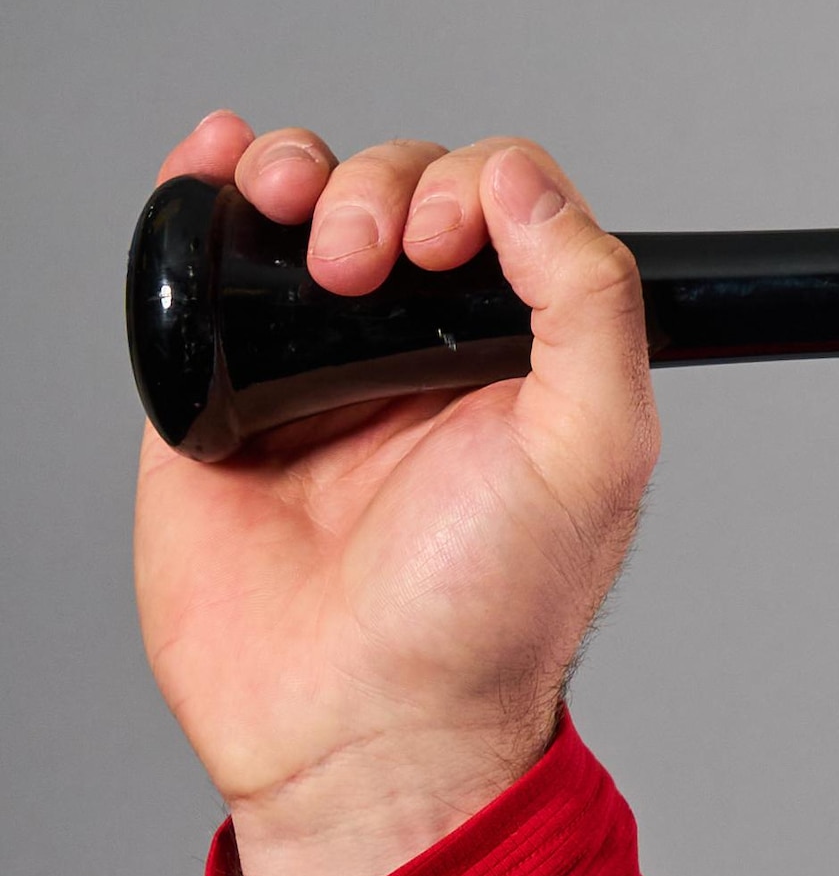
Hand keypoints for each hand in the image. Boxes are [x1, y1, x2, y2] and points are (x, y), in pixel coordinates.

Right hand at [133, 115, 660, 875]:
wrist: (359, 721)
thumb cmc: (490, 609)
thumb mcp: (596, 447)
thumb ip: (591, 303)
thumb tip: (530, 182)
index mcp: (519, 349)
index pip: (504, 201)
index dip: (476, 187)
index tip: (451, 244)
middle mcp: (420, 346)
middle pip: (401, 188)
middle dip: (381, 188)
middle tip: (368, 263)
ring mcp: (314, 364)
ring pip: (305, 206)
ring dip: (298, 170)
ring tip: (293, 214)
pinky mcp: (215, 396)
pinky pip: (210, 267)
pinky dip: (205, 186)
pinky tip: (213, 153)